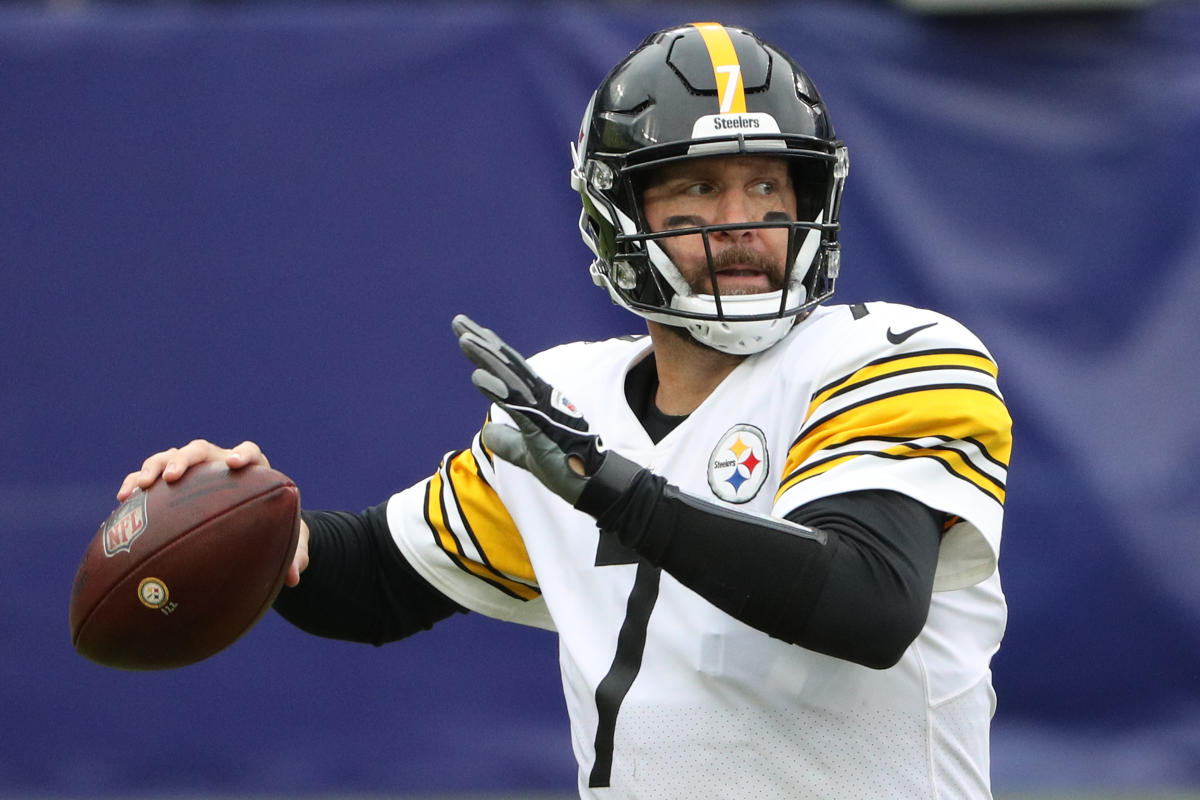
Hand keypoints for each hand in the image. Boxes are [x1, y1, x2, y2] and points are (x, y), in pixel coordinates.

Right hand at [116, 439, 309, 586]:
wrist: (248, 526)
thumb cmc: (271, 530)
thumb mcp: (288, 543)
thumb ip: (295, 556)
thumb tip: (294, 579)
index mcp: (251, 471)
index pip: (249, 452)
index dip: (243, 454)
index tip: (235, 464)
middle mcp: (218, 464)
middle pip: (201, 450)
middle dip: (184, 460)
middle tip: (172, 477)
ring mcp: (193, 472)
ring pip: (169, 458)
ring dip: (153, 468)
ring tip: (139, 487)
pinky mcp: (170, 485)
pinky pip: (149, 478)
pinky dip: (136, 483)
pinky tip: (122, 500)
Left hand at [453, 314, 641, 514]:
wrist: (590, 482)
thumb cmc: (564, 465)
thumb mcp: (525, 453)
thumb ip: (506, 440)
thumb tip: (487, 430)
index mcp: (537, 400)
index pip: (508, 370)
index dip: (488, 351)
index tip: (468, 333)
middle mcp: (540, 396)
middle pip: (506, 363)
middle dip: (481, 342)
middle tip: (458, 321)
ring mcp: (541, 408)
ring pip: (509, 376)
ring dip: (486, 357)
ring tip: (464, 338)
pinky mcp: (541, 424)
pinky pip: (516, 403)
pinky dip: (496, 388)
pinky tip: (478, 375)